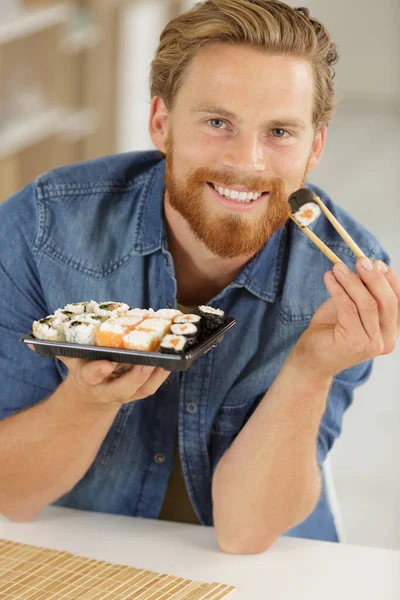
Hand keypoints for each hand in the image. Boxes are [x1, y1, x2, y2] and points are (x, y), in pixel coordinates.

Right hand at [27, 345, 169, 405]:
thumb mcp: (70, 360)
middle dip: (134, 377)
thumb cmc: (83, 369)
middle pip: (122, 388)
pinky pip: (153, 386)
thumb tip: (32, 343)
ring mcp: (126, 392)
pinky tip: (173, 360)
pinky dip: (163, 375)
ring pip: (142, 390)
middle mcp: (108, 388)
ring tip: (166, 360)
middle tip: (146, 362)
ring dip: (155, 376)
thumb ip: (58, 349)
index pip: (92, 375)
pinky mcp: (139, 390)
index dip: (99, 370)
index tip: (106, 362)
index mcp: (88, 379)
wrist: (93, 396)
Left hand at [292, 257, 398, 377]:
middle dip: (374, 278)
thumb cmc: (332, 330)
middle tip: (360, 261)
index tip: (377, 263)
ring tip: (337, 268)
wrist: (311, 358)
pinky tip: (328, 278)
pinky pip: (348, 308)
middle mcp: (387, 341)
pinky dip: (338, 289)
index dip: (390, 280)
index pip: (399, 302)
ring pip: (367, 304)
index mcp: (392, 332)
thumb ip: (363, 292)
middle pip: (387, 302)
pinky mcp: (353, 343)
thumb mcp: (352, 307)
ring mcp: (371, 344)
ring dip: (352, 281)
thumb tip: (369, 266)